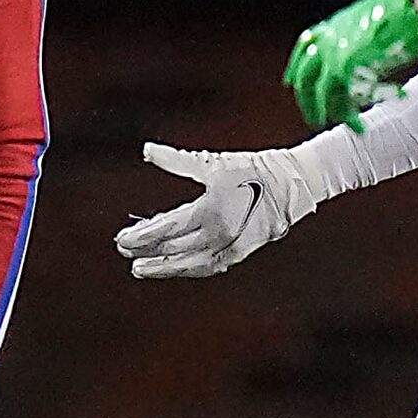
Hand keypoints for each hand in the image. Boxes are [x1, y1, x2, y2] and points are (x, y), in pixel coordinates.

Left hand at [114, 141, 333, 278]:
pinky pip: (210, 265)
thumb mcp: (211, 163)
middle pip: (173, 249)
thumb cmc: (252, 169)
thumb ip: (176, 160)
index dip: (141, 236)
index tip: (121, 240)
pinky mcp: (243, 252)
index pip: (165, 229)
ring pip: (190, 264)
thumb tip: (147, 149)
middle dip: (146, 251)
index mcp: (209, 210)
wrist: (296, 183)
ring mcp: (232, 245)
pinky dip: (189, 268)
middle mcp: (219, 233)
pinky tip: (175, 268)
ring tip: (140, 268)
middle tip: (124, 250)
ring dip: (164, 267)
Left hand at [286, 0, 417, 129]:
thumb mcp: (369, 16)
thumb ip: (357, 34)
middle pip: (304, 78)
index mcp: (332, 26)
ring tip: (331, 125)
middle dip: (307, 99)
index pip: (303, 50)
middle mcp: (328, 42)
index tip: (289, 83)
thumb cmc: (406, 6)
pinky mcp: (354, 71)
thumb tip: (362, 47)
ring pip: (321, 93)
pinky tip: (357, 125)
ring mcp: (337, 57)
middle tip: (312, 115)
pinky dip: (352, 116)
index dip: (295, 69)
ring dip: (324, 112)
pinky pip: (346, 101)